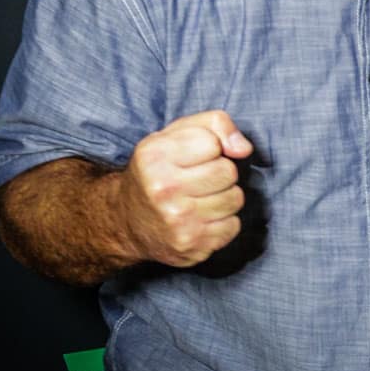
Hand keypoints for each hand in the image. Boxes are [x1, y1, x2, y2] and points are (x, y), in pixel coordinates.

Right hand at [118, 110, 251, 267]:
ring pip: (235, 199)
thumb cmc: (157, 171)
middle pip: (228, 172)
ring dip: (224, 197)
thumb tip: (244, 149)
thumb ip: (215, 124)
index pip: (213, 142)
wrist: (125, 221)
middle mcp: (163, 189)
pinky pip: (233, 226)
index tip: (192, 156)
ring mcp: (177, 222)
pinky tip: (200, 219)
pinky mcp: (191, 246)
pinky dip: (222, 222)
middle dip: (220, 173)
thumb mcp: (174, 134)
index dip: (210, 147)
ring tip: (199, 199)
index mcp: (154, 156)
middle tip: (198, 179)